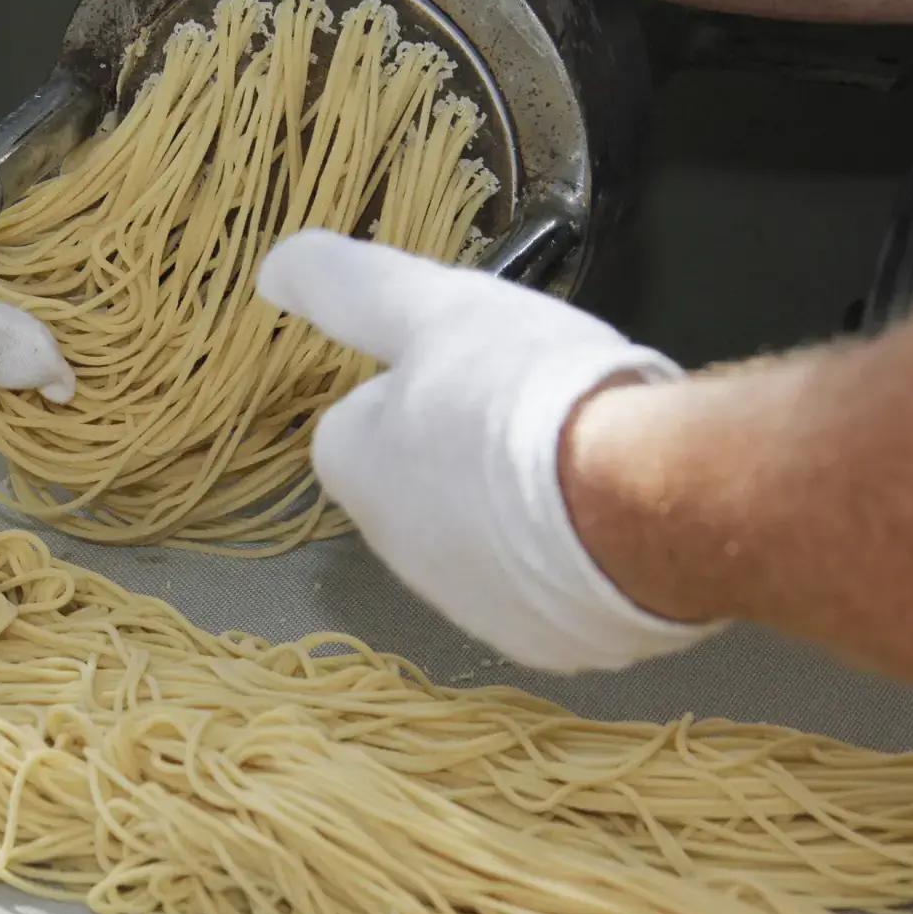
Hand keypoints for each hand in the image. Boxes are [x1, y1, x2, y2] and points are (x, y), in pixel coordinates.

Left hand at [259, 229, 726, 671]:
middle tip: (541, 407)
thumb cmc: (520, 392)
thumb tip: (271, 269)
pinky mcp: (545, 644)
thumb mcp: (428, 307)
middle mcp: (396, 554)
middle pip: (427, 481)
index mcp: (355, 471)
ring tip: (588, 455)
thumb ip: (346, 285)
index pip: (361, 420)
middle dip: (474, 447)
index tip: (475, 367)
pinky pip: (552, 588)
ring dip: (525, 503)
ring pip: (490, 537)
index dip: (420, 384)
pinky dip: (577, 556)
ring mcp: (472, 606)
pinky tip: (618, 514)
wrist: (641, 503)